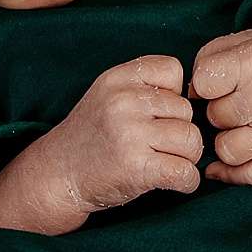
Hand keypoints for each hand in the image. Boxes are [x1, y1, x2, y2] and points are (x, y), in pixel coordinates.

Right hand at [26, 53, 203, 218]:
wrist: (57, 176)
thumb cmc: (90, 138)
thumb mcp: (107, 96)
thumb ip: (143, 87)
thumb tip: (194, 94)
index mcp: (117, 79)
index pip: (172, 70)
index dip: (173, 94)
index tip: (157, 114)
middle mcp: (123, 102)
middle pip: (186, 111)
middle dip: (180, 131)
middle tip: (158, 147)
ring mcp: (130, 134)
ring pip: (191, 140)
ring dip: (186, 157)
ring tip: (164, 162)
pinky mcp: (136, 167)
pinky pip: (186, 172)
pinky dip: (187, 181)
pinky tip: (175, 181)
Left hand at [190, 25, 251, 185]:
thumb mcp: (245, 39)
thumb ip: (208, 60)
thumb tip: (191, 95)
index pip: (202, 84)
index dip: (204, 83)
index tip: (218, 81)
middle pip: (214, 117)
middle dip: (219, 107)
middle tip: (238, 98)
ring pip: (226, 149)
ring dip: (227, 137)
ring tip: (241, 122)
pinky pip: (250, 175)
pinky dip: (232, 173)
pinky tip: (222, 165)